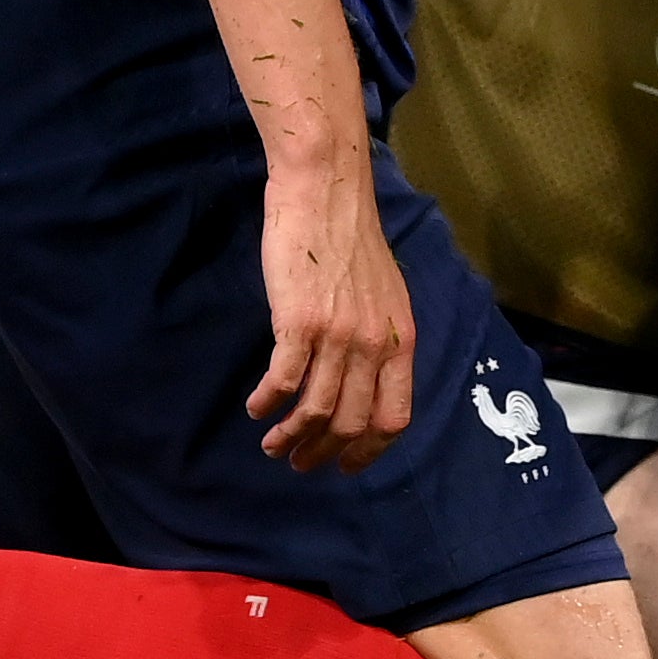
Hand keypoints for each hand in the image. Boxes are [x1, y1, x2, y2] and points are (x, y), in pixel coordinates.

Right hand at [250, 161, 417, 473]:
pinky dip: (267, 404)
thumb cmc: (350, 240)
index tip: (345, 466)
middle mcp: (374, 343)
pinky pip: (283, 382)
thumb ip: (379, 337)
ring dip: (290, 437)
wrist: (326, 192)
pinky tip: (257, 408)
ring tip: (272, 445)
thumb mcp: (385, 294)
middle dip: (323, 453)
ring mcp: (338, 335)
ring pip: (315, 411)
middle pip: (351, 423)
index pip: (394, 416)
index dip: (369, 451)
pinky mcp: (299, 322)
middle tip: (299, 462)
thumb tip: (364, 379)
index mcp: (401, 339)